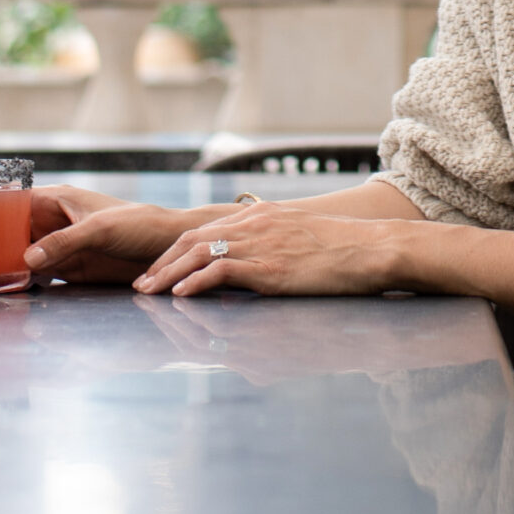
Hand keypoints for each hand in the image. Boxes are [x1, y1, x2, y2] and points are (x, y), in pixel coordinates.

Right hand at [24, 192, 197, 284]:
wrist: (167, 250)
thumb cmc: (138, 225)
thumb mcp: (99, 229)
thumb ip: (64, 242)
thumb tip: (26, 258)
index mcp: (58, 199)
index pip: (16, 201)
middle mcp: (53, 222)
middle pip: (13, 230)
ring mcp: (59, 247)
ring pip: (22, 253)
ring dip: (5, 263)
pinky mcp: (68, 269)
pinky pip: (38, 274)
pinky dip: (23, 281)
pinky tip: (7, 289)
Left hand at [133, 199, 428, 301]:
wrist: (373, 249)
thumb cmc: (345, 251)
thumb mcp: (301, 242)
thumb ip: (273, 251)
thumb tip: (259, 274)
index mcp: (261, 217)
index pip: (205, 231)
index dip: (175, 252)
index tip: (157, 270)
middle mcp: (254, 225)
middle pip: (192, 240)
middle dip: (161, 264)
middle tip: (140, 284)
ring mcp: (261, 244)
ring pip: (198, 254)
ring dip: (168, 275)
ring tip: (148, 292)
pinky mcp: (270, 267)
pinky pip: (221, 271)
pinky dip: (195, 282)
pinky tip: (180, 296)